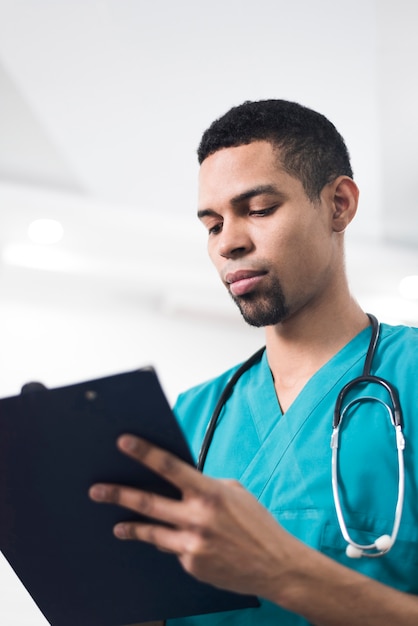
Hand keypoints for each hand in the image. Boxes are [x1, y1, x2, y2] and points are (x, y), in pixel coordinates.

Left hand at [89, 434, 291, 598]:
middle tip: (96, 489)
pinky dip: (173, 543)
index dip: (144, 452)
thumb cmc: (257, 523)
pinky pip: (173, 550)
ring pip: (152, 532)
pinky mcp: (192, 565)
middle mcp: (197, 518)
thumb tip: (179, 483)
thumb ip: (205, 486)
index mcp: (209, 492)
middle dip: (119, 494)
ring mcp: (192, 544)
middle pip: (148, 502)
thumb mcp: (235, 493)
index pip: (169, 466)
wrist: (275, 565)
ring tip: (116, 524)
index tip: (123, 442)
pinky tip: (178, 541)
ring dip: (131, 526)